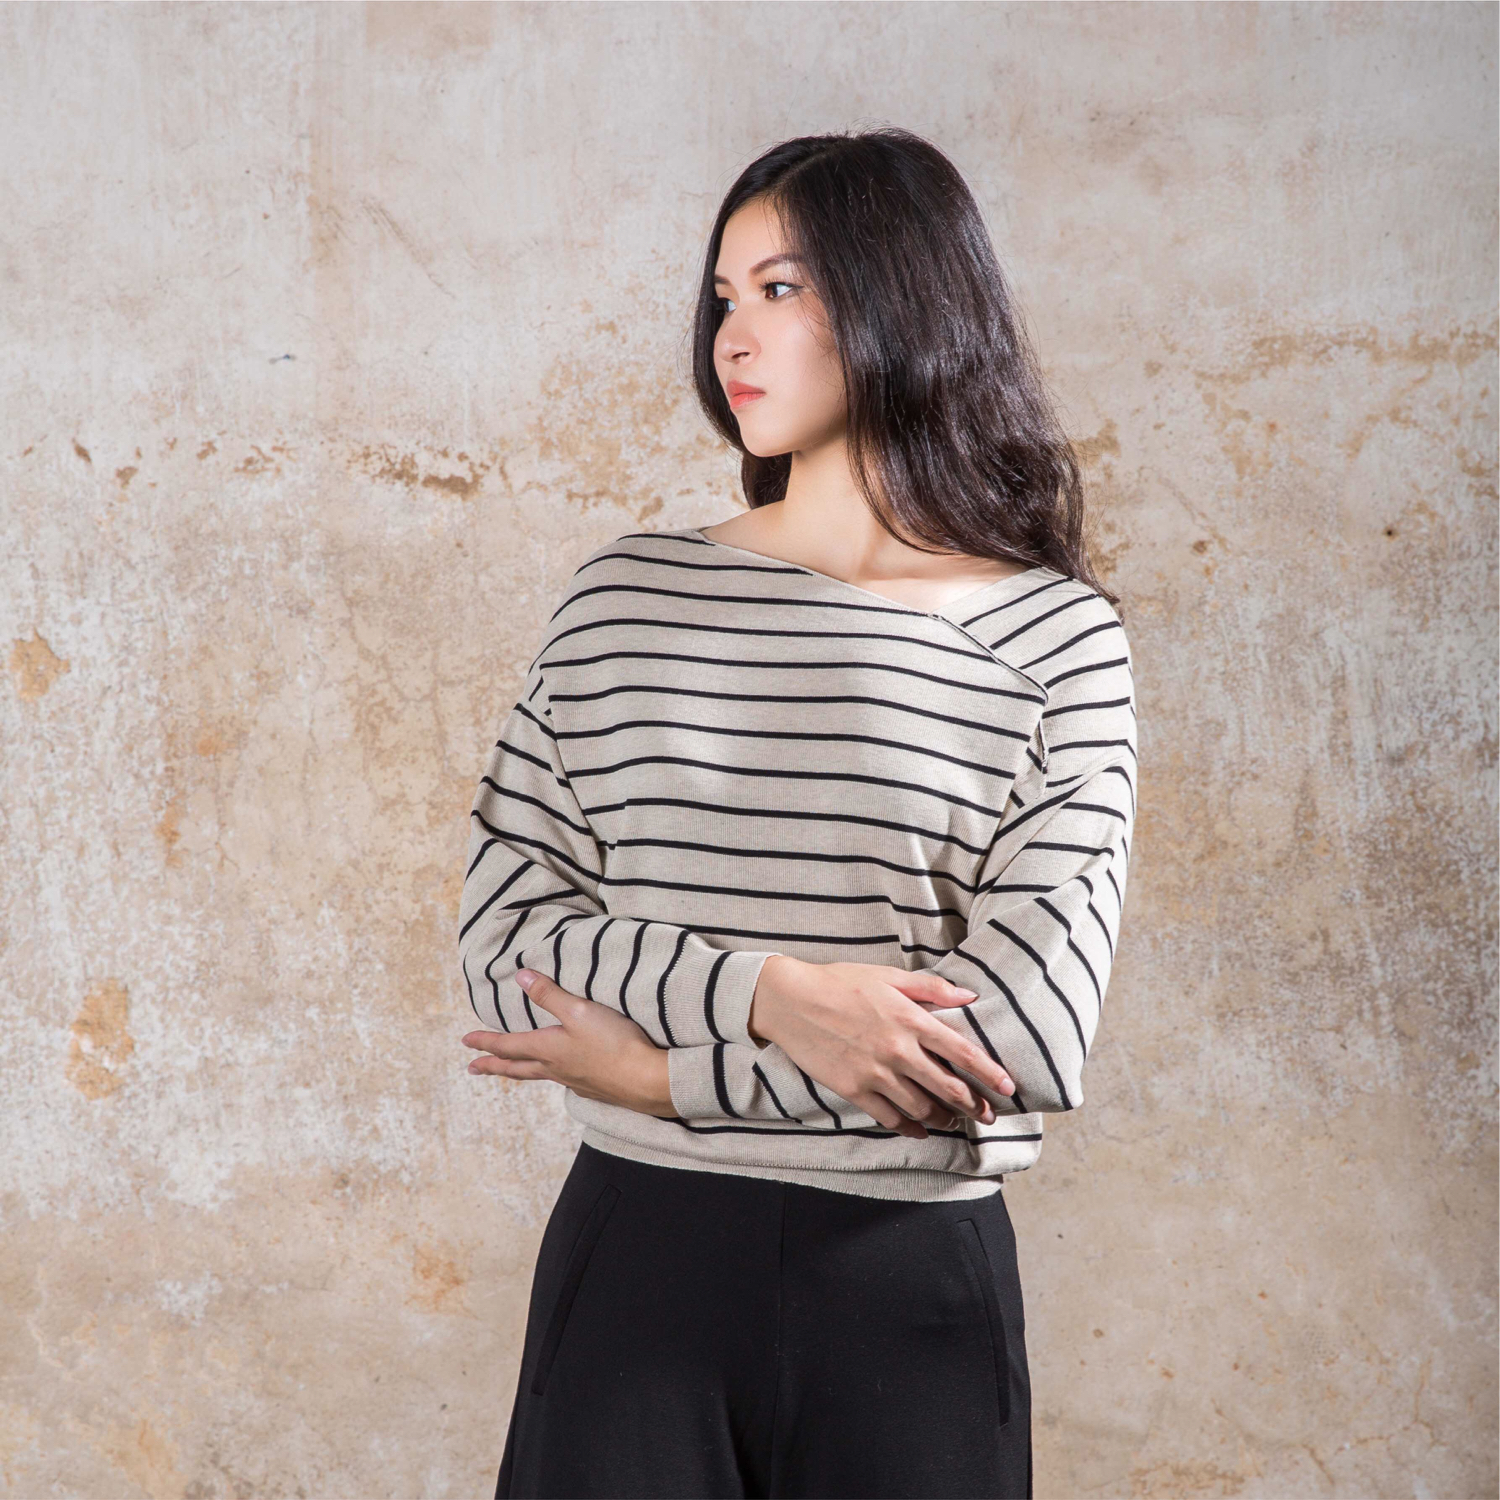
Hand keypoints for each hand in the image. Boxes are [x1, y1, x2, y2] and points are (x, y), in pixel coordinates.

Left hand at [462, 969, 675, 1117]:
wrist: (646, 1081)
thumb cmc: (613, 1043)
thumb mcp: (580, 1011)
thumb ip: (550, 995)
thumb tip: (520, 977)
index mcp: (547, 1049)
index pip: (507, 1045)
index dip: (485, 1042)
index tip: (465, 1042)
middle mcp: (555, 1068)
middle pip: (516, 1068)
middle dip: (492, 1065)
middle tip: (472, 1068)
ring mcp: (573, 1081)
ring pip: (537, 1075)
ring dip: (518, 1071)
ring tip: (511, 1070)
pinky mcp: (592, 1088)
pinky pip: (561, 1081)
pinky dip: (549, 1076)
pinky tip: (559, 1075)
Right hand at [748, 957, 1015, 1139]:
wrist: (790, 1000)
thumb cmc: (839, 982)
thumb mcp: (887, 976)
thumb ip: (931, 989)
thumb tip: (969, 997)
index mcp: (910, 1019)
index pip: (962, 1051)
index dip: (989, 1072)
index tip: (1008, 1087)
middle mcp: (898, 1051)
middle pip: (948, 1088)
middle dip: (974, 1105)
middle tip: (988, 1115)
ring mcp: (875, 1074)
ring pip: (922, 1108)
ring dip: (944, 1118)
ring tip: (954, 1120)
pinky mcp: (854, 1090)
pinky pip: (890, 1118)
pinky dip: (909, 1127)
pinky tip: (920, 1129)